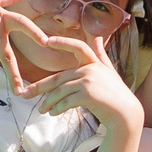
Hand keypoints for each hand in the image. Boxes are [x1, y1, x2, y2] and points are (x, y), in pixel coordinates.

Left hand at [3, 13, 141, 129]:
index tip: (45, 41)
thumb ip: (100, 55)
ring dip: (48, 103)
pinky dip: (57, 109)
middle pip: (58, 78)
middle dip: (39, 88)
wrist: (126, 114)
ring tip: (42, 110)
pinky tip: (53, 113)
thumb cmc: (116, 94)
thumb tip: (97, 37)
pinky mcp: (87, 95)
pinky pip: (66, 102)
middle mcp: (91, 69)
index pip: (77, 46)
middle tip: (25, 94)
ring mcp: (89, 81)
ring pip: (59, 92)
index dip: (62, 42)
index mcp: (94, 62)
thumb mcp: (109, 71)